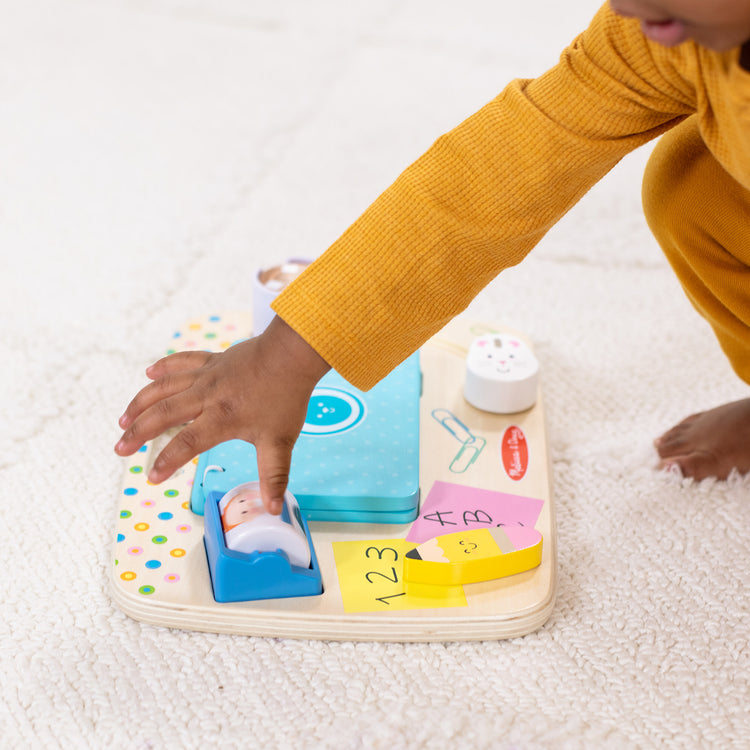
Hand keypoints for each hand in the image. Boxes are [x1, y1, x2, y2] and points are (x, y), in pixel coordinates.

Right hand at [114, 316, 330, 513]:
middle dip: (138, 433)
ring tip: (123, 419)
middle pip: (164, 414)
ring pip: (165, 387)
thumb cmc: (287, 396)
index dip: (167, 461)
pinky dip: (164, 367)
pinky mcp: (213, 360)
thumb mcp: (281, 441)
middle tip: (120, 449)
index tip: (151, 477)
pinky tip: (149, 372)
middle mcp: (207, 395)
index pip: (187, 443)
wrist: (292, 354)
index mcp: (222, 418)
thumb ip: (274, 476)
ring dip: (140, 403)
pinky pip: (182, 361)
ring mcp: (208, 375)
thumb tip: (272, 509)